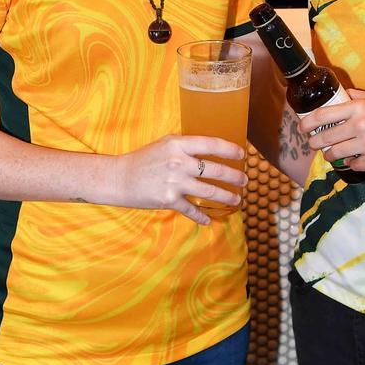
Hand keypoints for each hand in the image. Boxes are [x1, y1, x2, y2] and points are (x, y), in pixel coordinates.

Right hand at [111, 134, 246, 224]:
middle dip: (234, 176)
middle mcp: (179, 162)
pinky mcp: (169, 200)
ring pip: (209, 191)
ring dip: (227, 196)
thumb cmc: (144, 159)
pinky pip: (192, 210)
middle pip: (216, 170)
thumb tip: (210, 150)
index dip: (230, 149)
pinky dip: (202, 216)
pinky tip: (209, 220)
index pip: (211, 144)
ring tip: (236, 199)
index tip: (242, 154)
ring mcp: (175, 182)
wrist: (120, 178)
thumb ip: (186, 146)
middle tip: (244, 180)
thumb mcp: (165, 144)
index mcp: (178, 144)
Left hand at [298, 89, 364, 172]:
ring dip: (329, 155)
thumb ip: (356, 97)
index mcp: (358, 108)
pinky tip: (354, 158)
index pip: (322, 115)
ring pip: (334, 154)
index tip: (301, 128)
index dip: (306, 123)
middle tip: (312, 143)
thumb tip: (340, 94)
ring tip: (330, 153)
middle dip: (314, 143)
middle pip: (324, 138)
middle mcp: (360, 125)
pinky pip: (351, 165)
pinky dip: (351, 163)